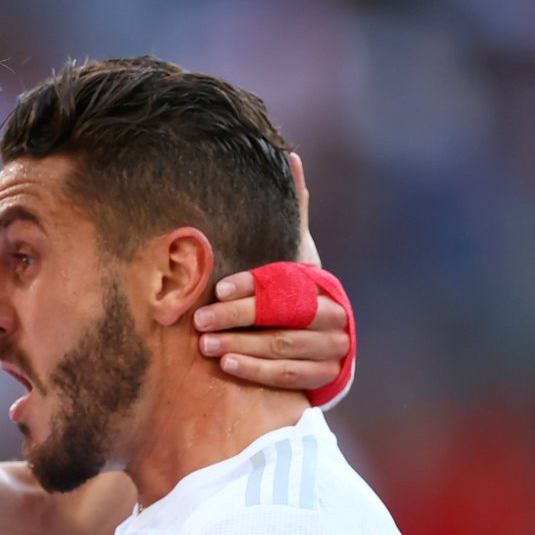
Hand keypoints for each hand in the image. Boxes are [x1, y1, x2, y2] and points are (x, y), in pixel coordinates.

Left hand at [195, 152, 350, 394]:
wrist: (325, 347)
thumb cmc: (300, 293)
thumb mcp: (298, 257)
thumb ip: (294, 214)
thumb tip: (291, 157)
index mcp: (323, 283)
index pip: (286, 282)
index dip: (252, 286)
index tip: (219, 289)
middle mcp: (334, 315)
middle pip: (282, 314)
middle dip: (238, 317)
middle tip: (200, 320)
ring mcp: (332, 349)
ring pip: (283, 345)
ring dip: (241, 345)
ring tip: (205, 344)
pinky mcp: (323, 378)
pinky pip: (288, 376)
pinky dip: (257, 370)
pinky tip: (228, 364)